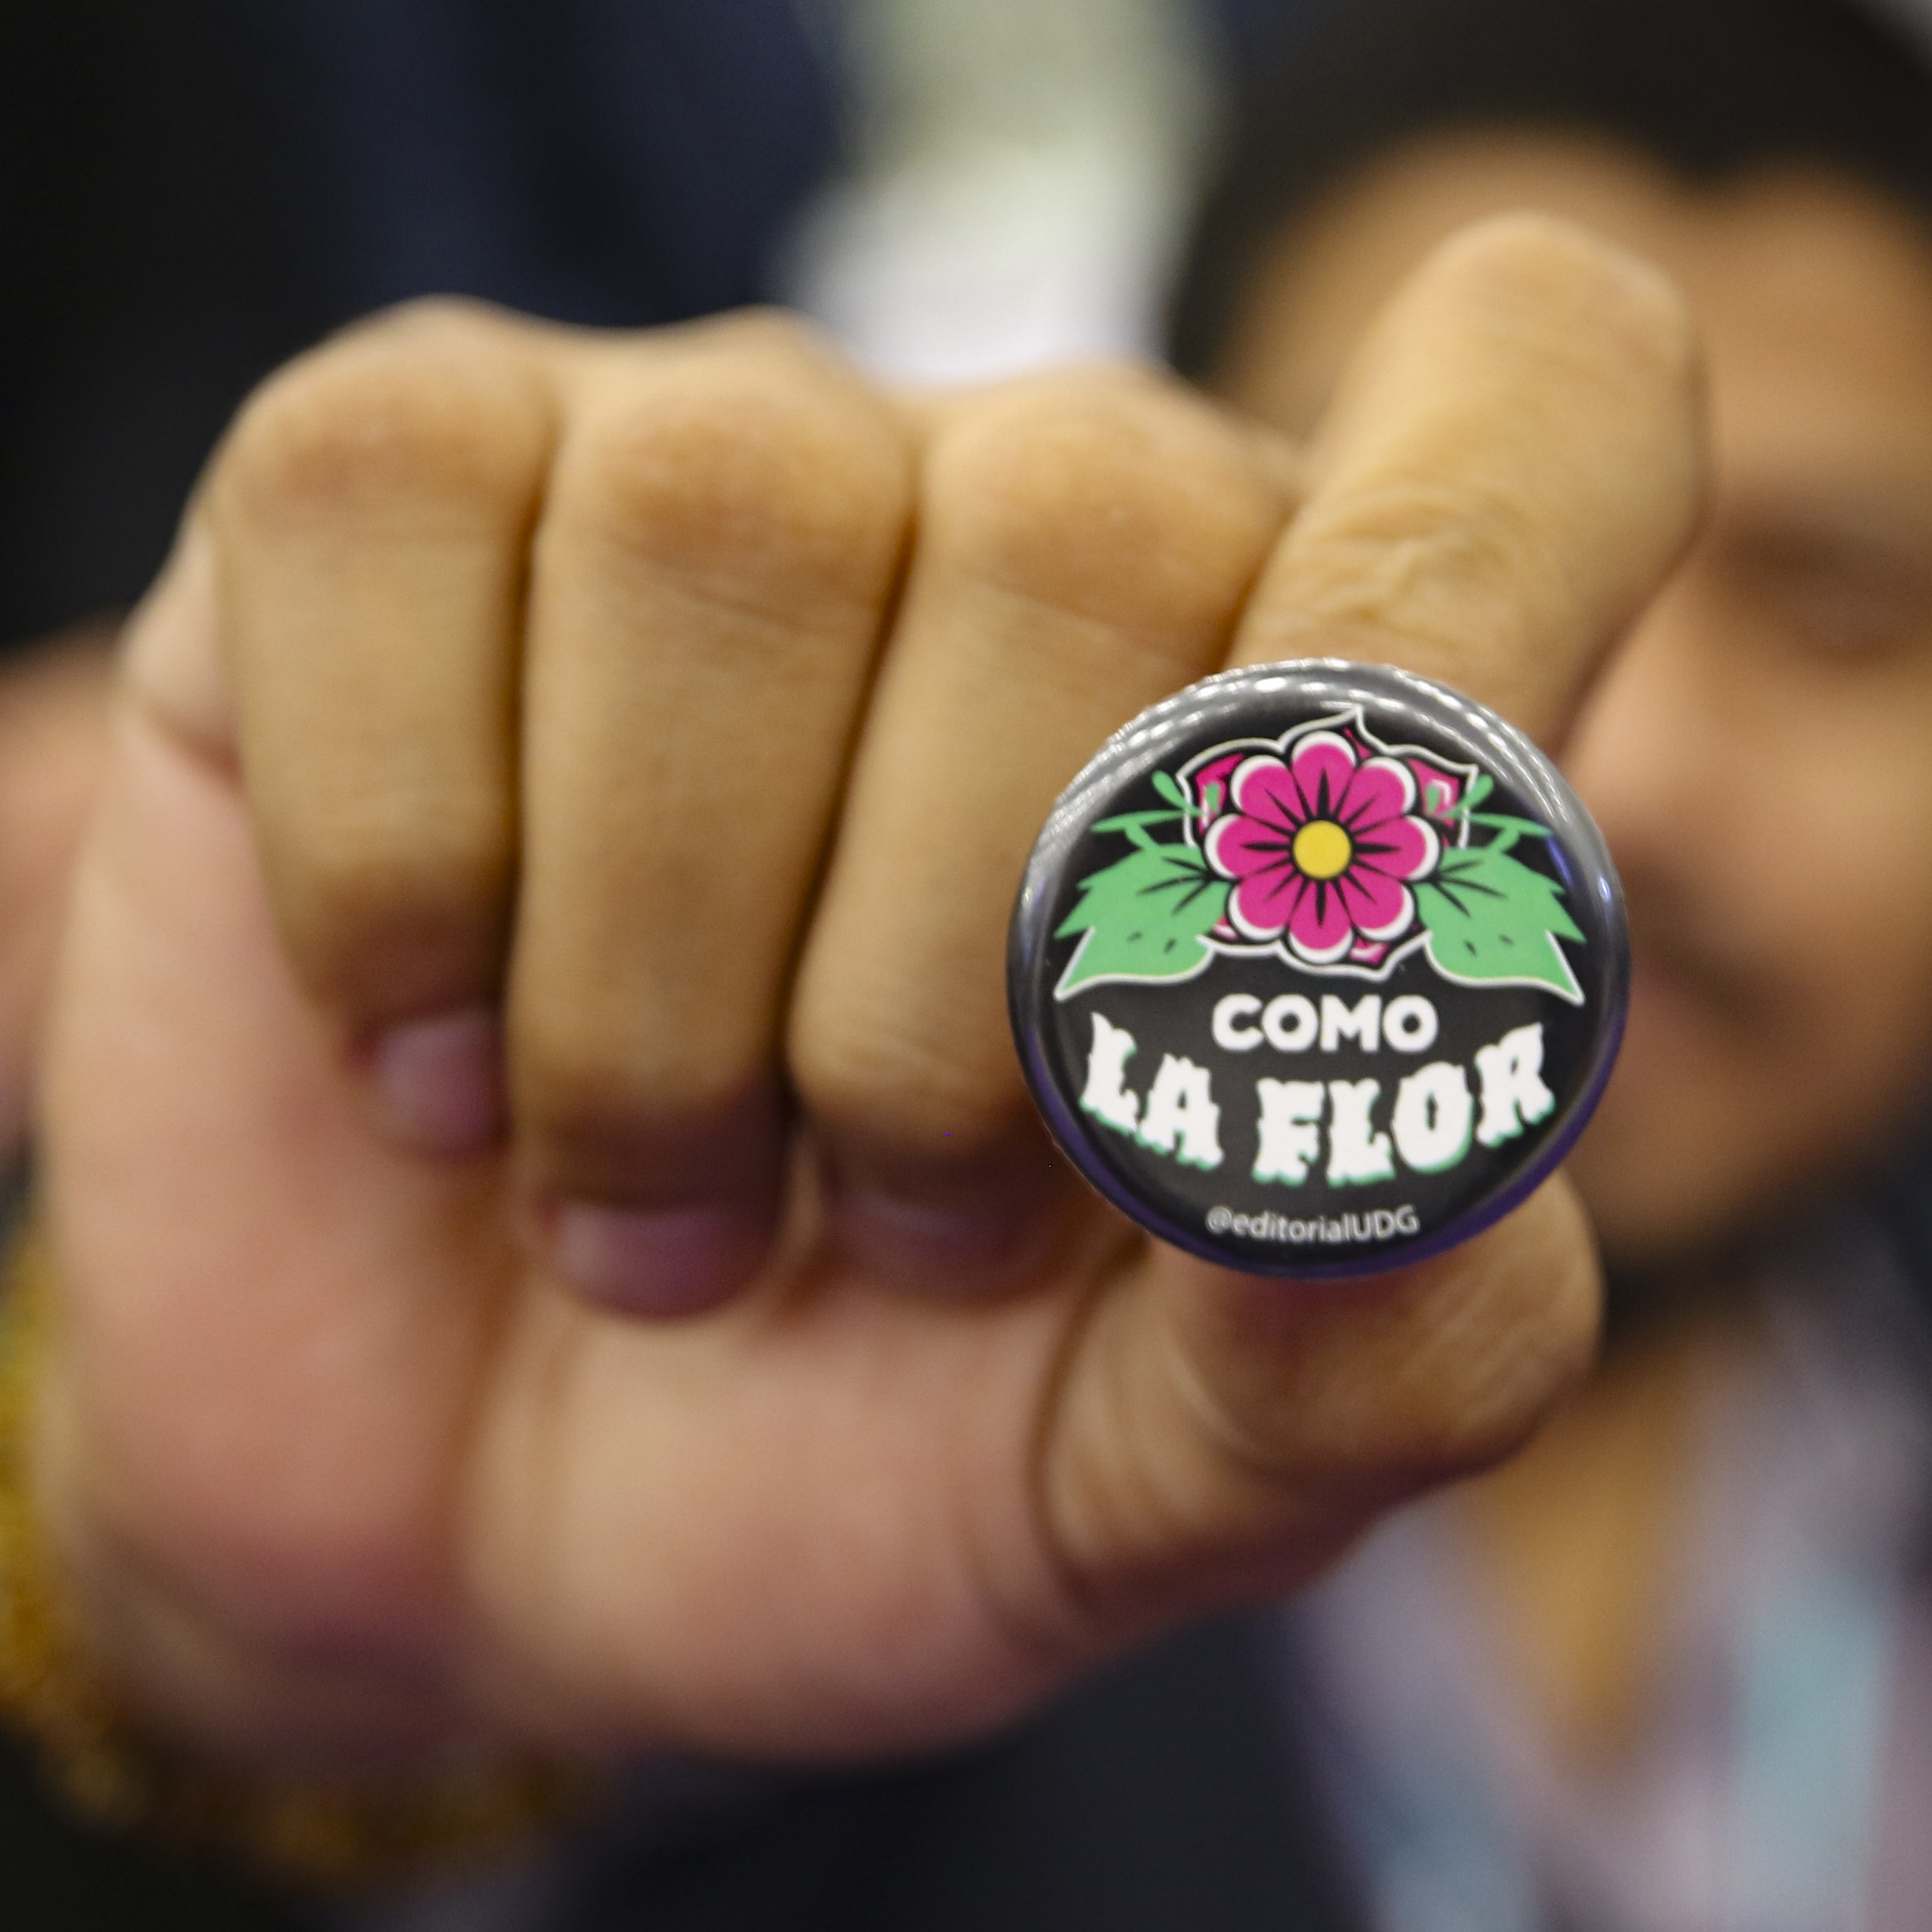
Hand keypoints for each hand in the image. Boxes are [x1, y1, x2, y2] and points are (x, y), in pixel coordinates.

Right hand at [34, 219, 1698, 1774]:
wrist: (461, 1552)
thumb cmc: (872, 1462)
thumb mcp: (1164, 1493)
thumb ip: (1375, 1349)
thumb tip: (1404, 1133)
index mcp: (1329, 706)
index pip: (1541, 379)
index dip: (1458, 594)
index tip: (1279, 949)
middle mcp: (1053, 508)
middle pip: (1087, 521)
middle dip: (937, 997)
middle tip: (873, 1234)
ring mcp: (719, 458)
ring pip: (735, 523)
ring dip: (653, 993)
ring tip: (648, 1199)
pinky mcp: (392, 473)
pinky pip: (390, 511)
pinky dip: (394, 878)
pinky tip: (425, 1052)